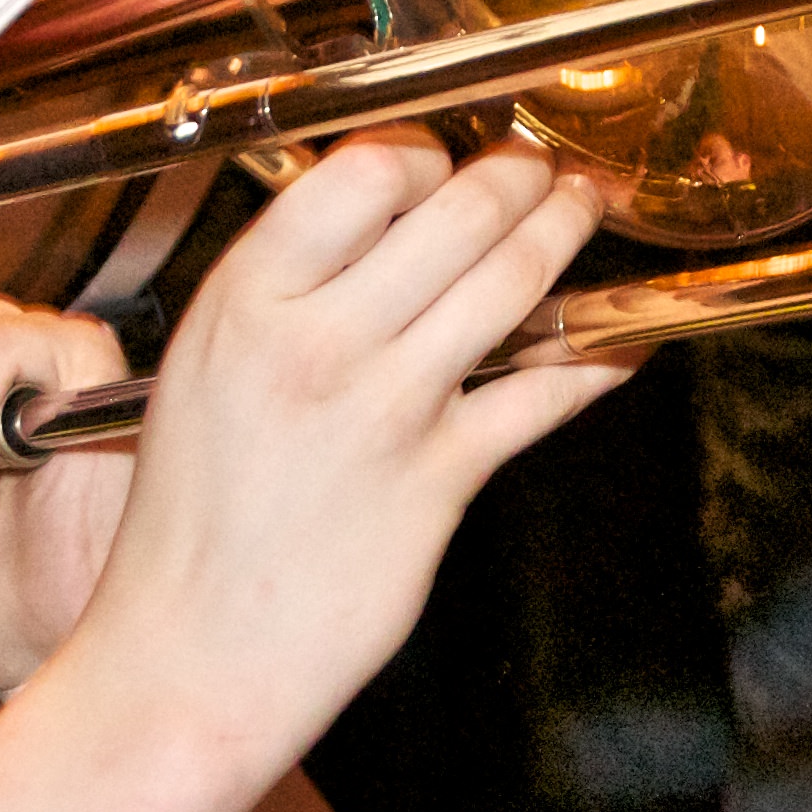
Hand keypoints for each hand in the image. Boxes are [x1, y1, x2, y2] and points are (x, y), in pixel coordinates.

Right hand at [59, 137, 623, 774]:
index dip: (424, 154)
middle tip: (542, 164)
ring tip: (583, 207)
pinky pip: (543, 394)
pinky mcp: (440, 480)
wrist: (189, 657)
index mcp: (245, 300)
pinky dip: (596, 356)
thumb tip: (371, 225)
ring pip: (511, 282)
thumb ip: (283, 293)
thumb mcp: (202, 370)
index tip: (448, 158)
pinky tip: (621, 339)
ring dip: (564, 231)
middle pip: (456, 211)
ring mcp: (385, 409)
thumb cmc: (193, 523)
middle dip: (520, 173)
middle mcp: (316, 341)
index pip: (364, 171)